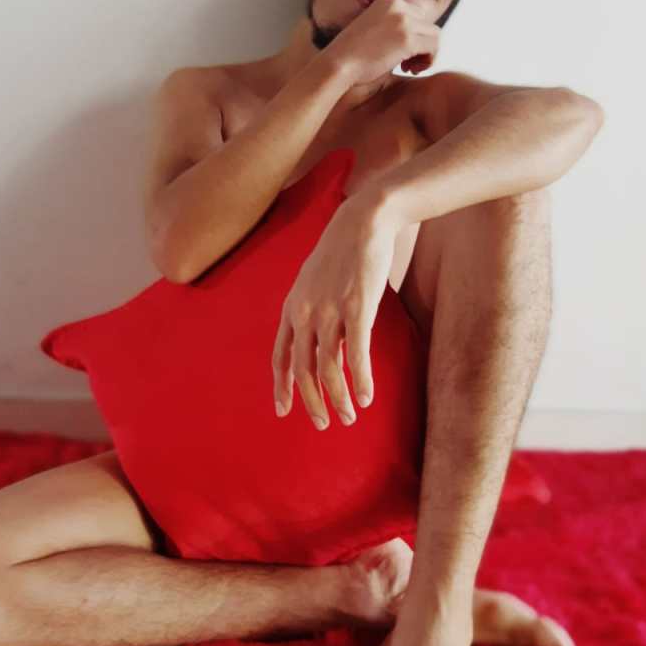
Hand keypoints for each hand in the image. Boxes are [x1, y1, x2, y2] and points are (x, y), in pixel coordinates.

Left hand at [271, 196, 412, 428]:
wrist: (362, 221)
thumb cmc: (341, 253)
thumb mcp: (313, 282)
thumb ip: (311, 312)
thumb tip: (318, 342)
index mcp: (292, 308)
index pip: (280, 357)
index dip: (282, 387)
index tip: (284, 411)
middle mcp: (306, 313)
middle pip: (302, 369)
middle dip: (311, 402)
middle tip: (322, 424)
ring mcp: (330, 311)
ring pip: (329, 368)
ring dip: (338, 398)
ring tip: (349, 417)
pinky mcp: (357, 308)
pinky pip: (356, 354)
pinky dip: (360, 380)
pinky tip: (366, 397)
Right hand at [323, 0, 440, 86]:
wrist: (338, 64)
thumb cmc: (350, 56)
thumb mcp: (372, 31)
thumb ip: (393, 29)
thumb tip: (416, 41)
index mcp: (388, 1)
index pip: (417, 15)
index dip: (414, 36)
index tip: (402, 54)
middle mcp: (398, 6)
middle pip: (427, 25)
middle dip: (422, 45)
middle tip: (408, 64)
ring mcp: (404, 21)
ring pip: (435, 35)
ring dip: (427, 54)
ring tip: (411, 69)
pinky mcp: (407, 39)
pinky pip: (433, 48)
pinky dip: (428, 61)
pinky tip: (411, 71)